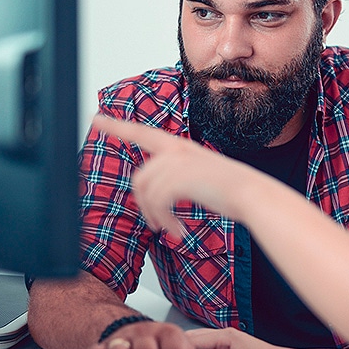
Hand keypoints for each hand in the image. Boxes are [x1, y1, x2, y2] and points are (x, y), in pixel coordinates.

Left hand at [90, 114, 255, 236]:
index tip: (96, 118)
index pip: (142, 132)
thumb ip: (177, 177)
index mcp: (181, 147)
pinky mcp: (180, 178)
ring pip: (146, 192)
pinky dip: (164, 221)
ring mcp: (178, 162)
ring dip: (155, 216)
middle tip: (156, 224)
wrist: (252, 195)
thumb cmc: (232, 190)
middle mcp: (177, 150)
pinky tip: (177, 231)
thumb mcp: (201, 176)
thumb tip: (154, 196)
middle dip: (143, 204)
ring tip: (169, 229)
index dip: (116, 126)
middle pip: (140, 177)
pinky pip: (157, 202)